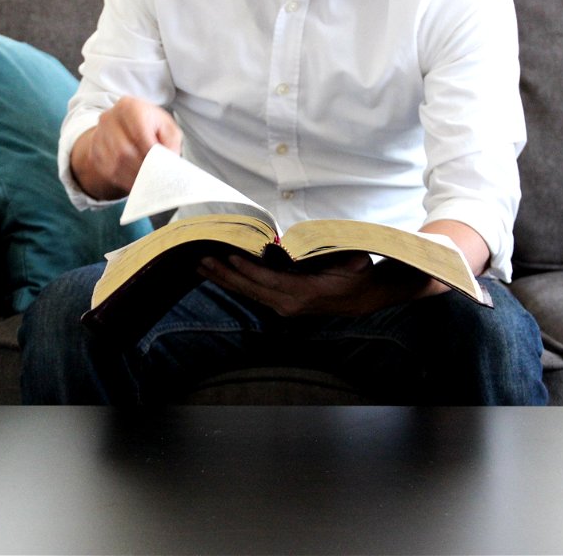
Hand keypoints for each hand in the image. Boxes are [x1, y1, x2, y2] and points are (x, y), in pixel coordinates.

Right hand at [70, 96, 182, 199]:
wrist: (127, 127)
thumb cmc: (152, 127)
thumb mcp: (168, 129)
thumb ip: (171, 143)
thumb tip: (168, 163)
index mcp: (130, 107)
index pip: (139, 134)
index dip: (151, 154)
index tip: (162, 167)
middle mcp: (109, 118)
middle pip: (125, 151)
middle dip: (142, 168)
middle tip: (155, 178)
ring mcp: (99, 134)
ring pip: (115, 163)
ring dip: (133, 176)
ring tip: (148, 181)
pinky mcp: (95, 151)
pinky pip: (108, 170)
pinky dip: (124, 180)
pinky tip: (136, 181)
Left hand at [197, 251, 445, 317]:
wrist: (363, 298)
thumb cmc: (357, 275)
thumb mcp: (356, 264)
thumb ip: (347, 261)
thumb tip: (350, 260)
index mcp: (304, 293)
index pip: (270, 280)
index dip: (249, 269)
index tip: (229, 257)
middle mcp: (288, 304)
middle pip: (250, 288)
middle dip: (224, 274)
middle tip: (201, 260)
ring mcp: (282, 306)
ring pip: (247, 292)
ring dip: (223, 279)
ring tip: (200, 266)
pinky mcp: (279, 303)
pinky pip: (252, 292)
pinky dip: (234, 281)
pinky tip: (218, 272)